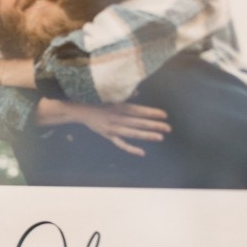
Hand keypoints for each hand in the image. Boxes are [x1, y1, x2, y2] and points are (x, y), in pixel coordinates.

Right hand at [35, 98, 170, 155]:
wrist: (78, 108)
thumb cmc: (95, 98)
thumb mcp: (110, 94)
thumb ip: (125, 95)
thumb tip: (137, 93)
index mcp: (119, 106)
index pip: (139, 110)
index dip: (152, 113)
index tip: (164, 115)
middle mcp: (117, 118)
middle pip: (139, 122)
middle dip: (154, 125)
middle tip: (168, 128)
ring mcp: (113, 128)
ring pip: (133, 133)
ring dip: (147, 135)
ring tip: (160, 137)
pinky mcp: (108, 135)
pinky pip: (121, 144)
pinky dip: (131, 149)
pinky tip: (142, 152)